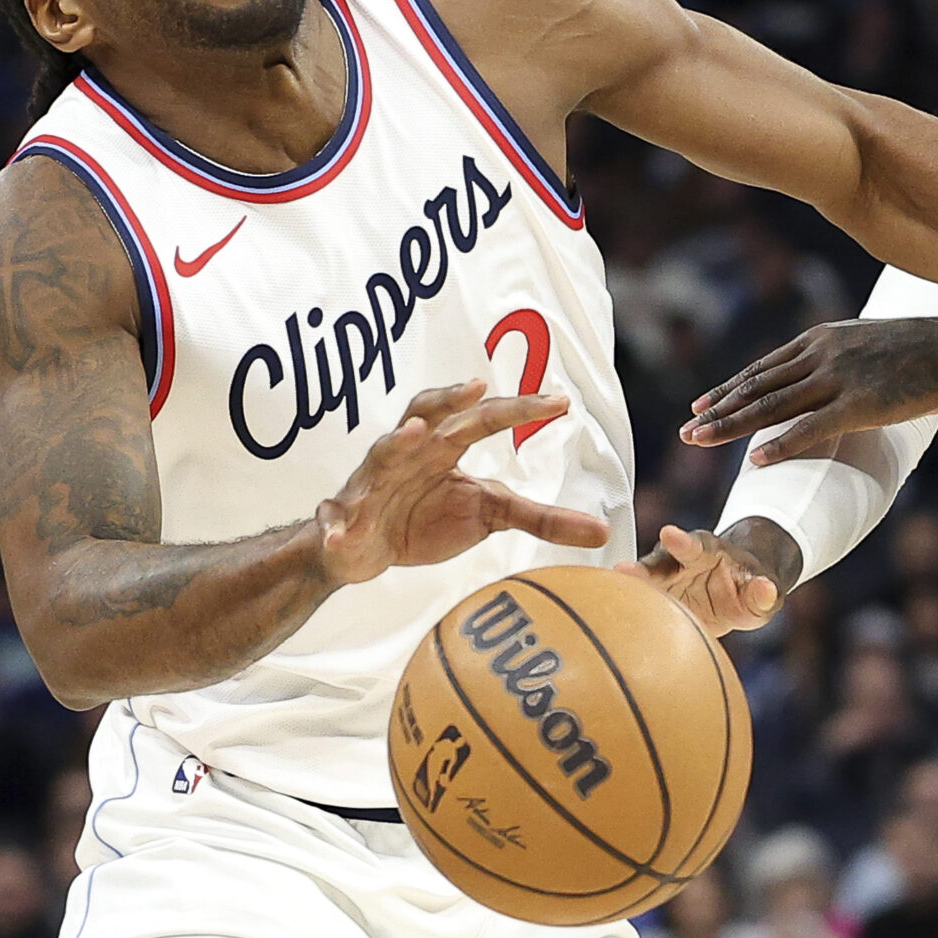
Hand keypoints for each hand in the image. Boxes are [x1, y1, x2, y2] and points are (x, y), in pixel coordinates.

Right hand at [317, 381, 610, 582]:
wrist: (364, 549)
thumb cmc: (426, 518)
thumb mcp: (488, 514)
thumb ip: (541, 518)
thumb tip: (603, 529)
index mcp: (445, 446)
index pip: (484, 417)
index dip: (519, 407)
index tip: (561, 401)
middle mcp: (409, 453)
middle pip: (428, 413)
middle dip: (450, 399)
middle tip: (478, 388)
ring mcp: (372, 483)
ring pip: (380, 456)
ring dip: (395, 443)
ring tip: (414, 434)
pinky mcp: (343, 519)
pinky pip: (334, 519)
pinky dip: (334, 525)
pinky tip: (338, 535)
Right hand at [618, 523, 789, 634]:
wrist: (731, 594)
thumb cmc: (749, 590)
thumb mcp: (764, 595)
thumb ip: (764, 594)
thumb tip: (767, 589)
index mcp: (707, 552)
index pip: (695, 546)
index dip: (683, 542)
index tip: (669, 534)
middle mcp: (677, 563)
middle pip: (658, 564)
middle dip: (642, 569)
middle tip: (622, 571)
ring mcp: (661, 583)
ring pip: (640, 586)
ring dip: (624, 593)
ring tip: (602, 598)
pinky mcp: (650, 602)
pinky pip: (635, 606)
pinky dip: (623, 612)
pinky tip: (606, 623)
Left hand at [682, 317, 937, 458]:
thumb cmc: (918, 348)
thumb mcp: (866, 342)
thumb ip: (837, 356)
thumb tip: (818, 373)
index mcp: (820, 339)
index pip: (762, 368)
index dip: (728, 388)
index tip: (700, 405)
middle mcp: (820, 355)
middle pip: (757, 386)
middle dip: (718, 409)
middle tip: (687, 429)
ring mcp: (838, 378)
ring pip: (772, 405)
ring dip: (731, 425)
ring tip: (699, 441)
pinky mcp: (859, 403)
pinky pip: (810, 427)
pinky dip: (779, 444)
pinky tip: (755, 460)